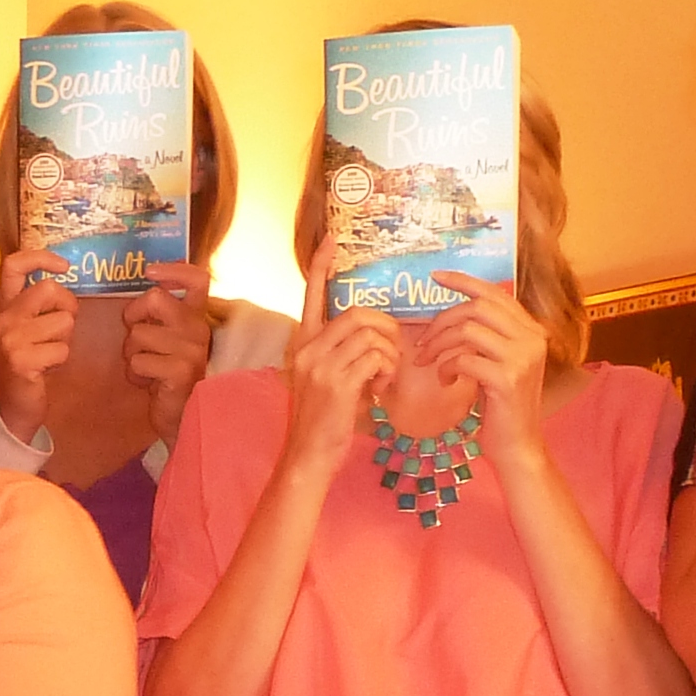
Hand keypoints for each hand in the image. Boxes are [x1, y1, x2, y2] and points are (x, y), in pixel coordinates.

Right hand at [0, 248, 78, 438]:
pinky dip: (62, 361)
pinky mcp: (21, 360)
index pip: (14, 265)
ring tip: (49, 354)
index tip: (63, 266)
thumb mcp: (25, 330)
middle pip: (50, 289)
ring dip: (65, 340)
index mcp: (4, 307)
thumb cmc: (25, 367)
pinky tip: (46, 370)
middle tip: (60, 330)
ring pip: (63, 322)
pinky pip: (62, 349)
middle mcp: (3, 319)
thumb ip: (37, 306)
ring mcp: (10, 339)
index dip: (40, 257)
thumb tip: (63, 281)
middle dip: (67, 308)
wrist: (10, 409)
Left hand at [124, 262, 215, 440]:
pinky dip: (135, 374)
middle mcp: (198, 330)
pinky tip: (149, 383)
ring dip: (131, 353)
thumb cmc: (169, 375)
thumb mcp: (169, 339)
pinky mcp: (180, 372)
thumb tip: (144, 287)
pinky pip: (138, 362)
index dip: (174, 269)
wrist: (184, 417)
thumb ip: (161, 316)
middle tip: (136, 335)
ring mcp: (191, 351)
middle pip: (155, 298)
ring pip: (139, 335)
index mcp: (196, 318)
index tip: (150, 271)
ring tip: (146, 367)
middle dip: (134, 315)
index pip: (198, 279)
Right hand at [281, 258, 401, 479]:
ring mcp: (319, 365)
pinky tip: (380, 391)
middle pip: (359, 313)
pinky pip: (376, 357)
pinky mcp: (336, 383)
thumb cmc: (325, 420)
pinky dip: (387, 371)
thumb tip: (379, 338)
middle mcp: (306, 348)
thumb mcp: (330, 379)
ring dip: (390, 354)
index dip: (321, 266)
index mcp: (303, 343)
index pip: (311, 294)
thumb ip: (346, 354)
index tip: (331, 239)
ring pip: (371, 334)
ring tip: (385, 377)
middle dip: (387, 329)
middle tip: (392, 354)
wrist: (309, 456)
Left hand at [415, 272, 549, 458]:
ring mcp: (522, 358)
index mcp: (532, 330)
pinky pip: (464, 359)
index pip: (495, 293)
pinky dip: (446, 367)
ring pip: (468, 331)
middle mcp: (532, 338)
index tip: (435, 276)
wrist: (517, 445)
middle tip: (423, 341)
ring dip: (439, 345)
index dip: (464, 281)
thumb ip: (488, 337)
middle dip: (442, 320)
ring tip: (428, 362)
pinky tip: (446, 380)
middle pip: (477, 308)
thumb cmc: (502, 406)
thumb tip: (456, 312)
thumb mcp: (499, 364)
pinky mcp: (507, 379)